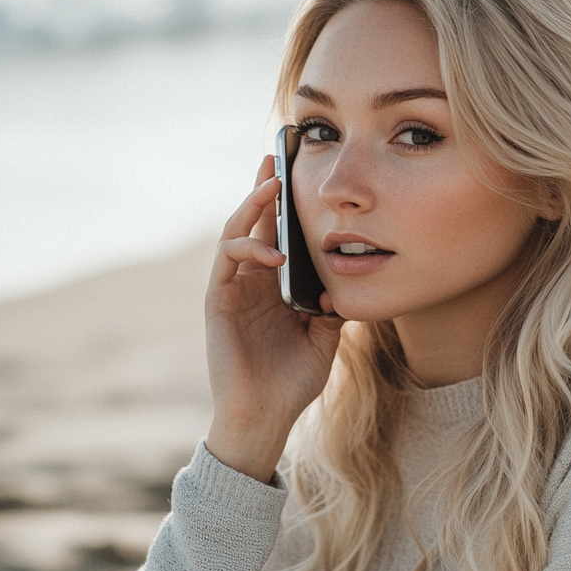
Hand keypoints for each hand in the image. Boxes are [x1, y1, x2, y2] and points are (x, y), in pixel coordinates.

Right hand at [204, 155, 344, 481]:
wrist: (266, 415)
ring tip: (272, 185)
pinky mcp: (217, 301)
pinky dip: (248, 249)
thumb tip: (352, 273)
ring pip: (236, 232)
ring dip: (252, 206)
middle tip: (277, 154)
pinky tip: (273, 250)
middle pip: (253, 221)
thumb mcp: (325, 334)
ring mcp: (232, 287)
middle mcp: (250, 279)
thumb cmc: (293, 379)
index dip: (284, 202)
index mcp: (274, 283)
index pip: (277, 231)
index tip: (298, 169)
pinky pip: (227, 262)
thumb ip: (333, 302)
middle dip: (264, 187)